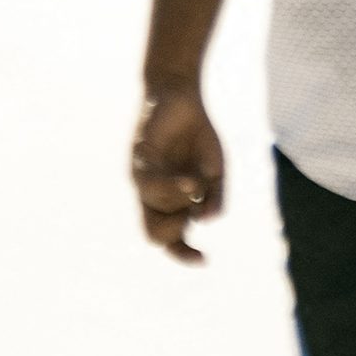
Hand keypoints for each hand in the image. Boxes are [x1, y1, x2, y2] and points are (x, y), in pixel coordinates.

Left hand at [131, 86, 227, 263]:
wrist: (181, 96)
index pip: (169, 240)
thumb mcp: (216, 170)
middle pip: (154, 236)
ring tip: (196, 183)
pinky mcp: (139, 160)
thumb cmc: (197, 135)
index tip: (205, 259)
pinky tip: (191, 182)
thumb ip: (215, 197)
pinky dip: (174, 189)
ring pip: (156, 212)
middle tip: (193, 216)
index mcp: (170, 203)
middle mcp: (152, 195)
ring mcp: (143, 179)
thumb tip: (206, 221)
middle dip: (176, 238)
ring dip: (181, 204)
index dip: (184, 255)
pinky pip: (151, 186)